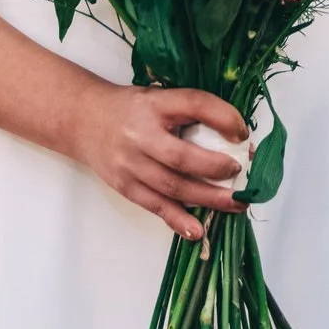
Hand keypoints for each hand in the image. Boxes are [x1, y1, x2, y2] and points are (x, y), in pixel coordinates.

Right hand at [64, 83, 250, 238]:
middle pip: (181, 156)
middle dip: (216, 168)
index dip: (223, 117)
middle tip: (241, 174)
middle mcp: (140, 134)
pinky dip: (178, 219)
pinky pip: (155, 206)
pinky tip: (197, 229)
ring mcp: (130, 163)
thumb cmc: (133, 109)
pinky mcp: (125, 186)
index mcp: (156, 104)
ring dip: (208, 198)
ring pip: (172, 186)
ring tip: (235, 204)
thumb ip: (192, 112)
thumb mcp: (161, 98)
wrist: (85, 120)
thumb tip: (237, 138)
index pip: (194, 104)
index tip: (243, 133)